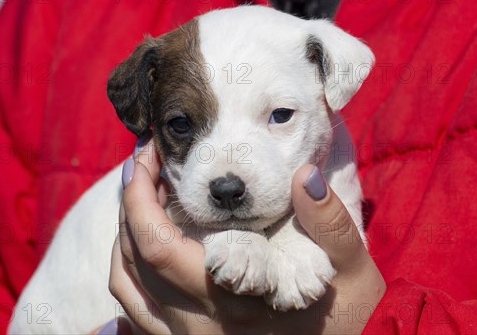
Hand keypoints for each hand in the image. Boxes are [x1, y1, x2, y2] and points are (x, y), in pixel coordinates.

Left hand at [108, 141, 385, 333]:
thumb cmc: (349, 318)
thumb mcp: (352, 271)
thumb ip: (330, 223)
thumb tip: (305, 176)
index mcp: (232, 297)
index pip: (158, 244)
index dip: (140, 196)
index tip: (146, 157)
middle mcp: (200, 324)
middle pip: (133, 261)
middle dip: (129, 205)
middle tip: (142, 167)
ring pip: (127, 289)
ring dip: (124, 238)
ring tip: (141, 201)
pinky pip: (135, 320)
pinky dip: (128, 280)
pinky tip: (134, 257)